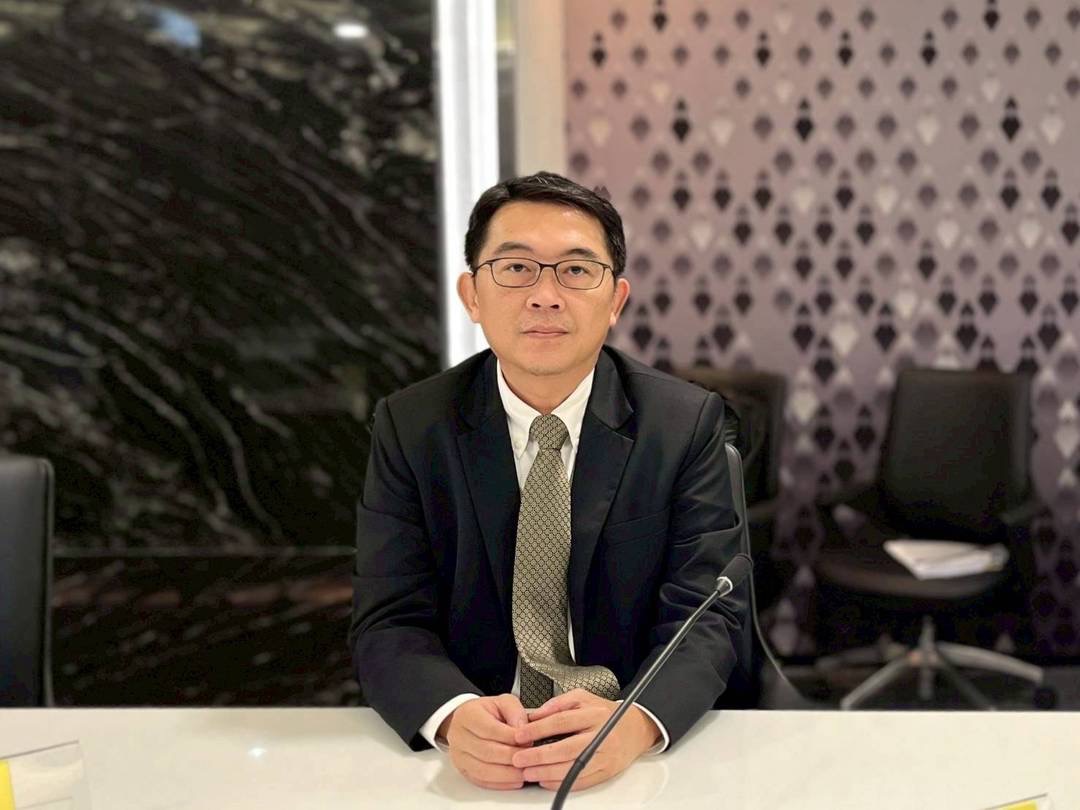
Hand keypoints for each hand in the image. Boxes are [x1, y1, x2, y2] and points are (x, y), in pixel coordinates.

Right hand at [440, 695, 529, 789]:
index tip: (528, 740)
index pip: (490, 729)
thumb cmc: (487, 712)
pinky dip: (500, 783)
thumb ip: (515, 712)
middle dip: (511, 757)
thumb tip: (523, 732)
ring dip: (507, 774)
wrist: (468, 720)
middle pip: (487, 752)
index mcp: (468, 715)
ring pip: (483, 770)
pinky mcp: (463, 770)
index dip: (510, 737)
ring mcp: (459, 755)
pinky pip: (481, 781)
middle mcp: (459, 736)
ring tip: (525, 772)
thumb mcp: (502, 702)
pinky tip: (514, 780)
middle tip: (529, 758)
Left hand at [510, 689, 661, 790]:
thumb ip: (558, 703)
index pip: (561, 721)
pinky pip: (582, 781)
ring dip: (547, 772)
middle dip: (539, 756)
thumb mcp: (583, 698)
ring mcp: (605, 756)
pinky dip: (561, 782)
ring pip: (573, 768)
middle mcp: (601, 735)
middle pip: (566, 748)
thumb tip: (535, 715)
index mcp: (594, 714)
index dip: (538, 729)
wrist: (635, 729)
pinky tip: (546, 780)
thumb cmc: (606, 713)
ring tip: (528, 771)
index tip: (520, 735)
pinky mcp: (607, 771)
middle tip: (519, 758)